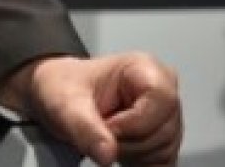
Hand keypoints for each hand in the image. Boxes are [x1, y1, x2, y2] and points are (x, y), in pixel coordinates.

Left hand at [0, 52, 180, 165]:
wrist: (58, 96)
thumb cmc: (63, 86)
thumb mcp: (64, 103)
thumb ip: (85, 127)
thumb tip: (107, 154)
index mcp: (143, 68)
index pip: (162, 100)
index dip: (134, 122)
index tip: (106, 126)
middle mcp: (162, 91)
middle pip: (163, 130)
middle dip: (126, 141)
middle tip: (98, 129)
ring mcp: (166, 117)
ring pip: (163, 150)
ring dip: (129, 153)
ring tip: (105, 135)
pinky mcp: (164, 140)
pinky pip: (162, 163)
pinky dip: (137, 162)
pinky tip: (116, 148)